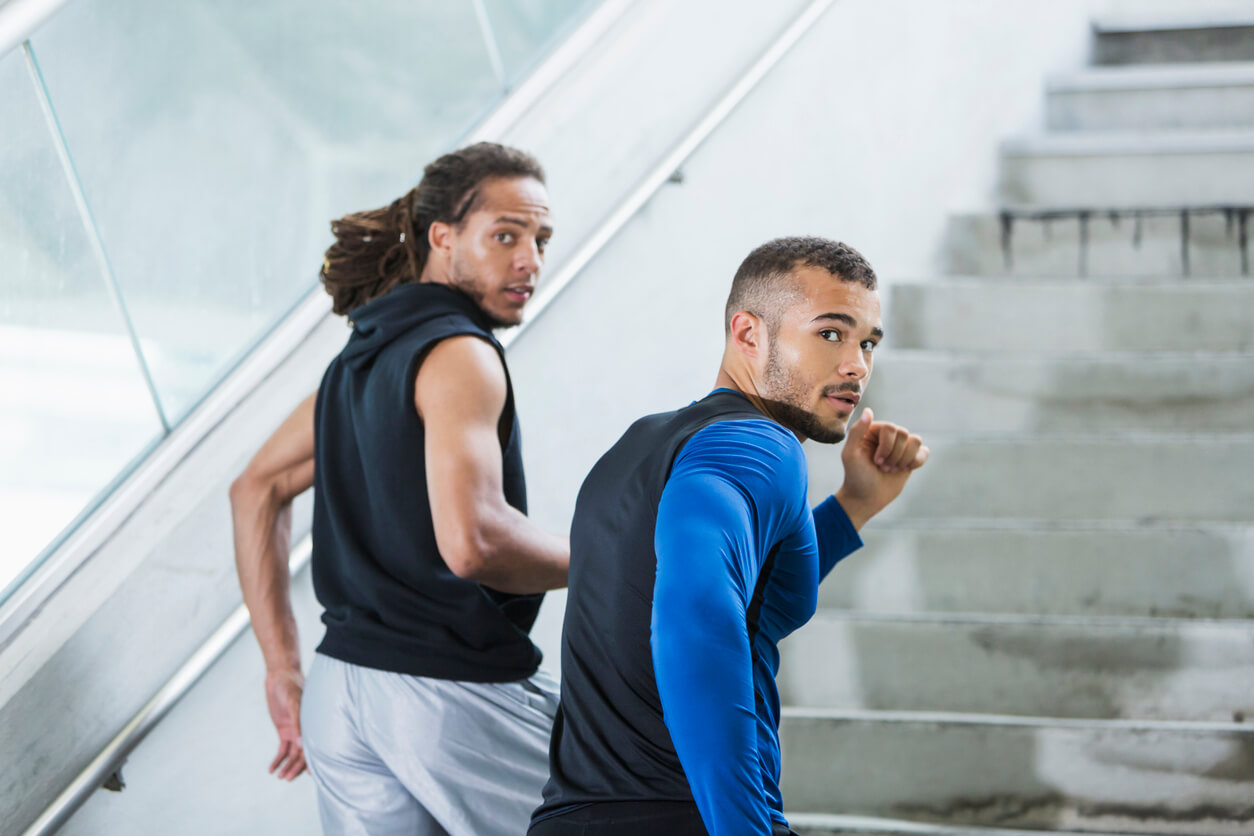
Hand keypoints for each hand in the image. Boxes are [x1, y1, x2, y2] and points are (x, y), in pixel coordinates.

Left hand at [265, 667, 306, 779]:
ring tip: (279, 777)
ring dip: (287, 765)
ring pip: (292, 754)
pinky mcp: (284, 730)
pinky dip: (278, 759)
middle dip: (296, 767)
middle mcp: (305, 728)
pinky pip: (282, 749)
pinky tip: (271, 769)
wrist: (280, 675)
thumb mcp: (293, 701)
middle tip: (287, 779)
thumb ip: (297, 721)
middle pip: (303, 753)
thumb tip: (301, 744)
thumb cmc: (290, 685)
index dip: (312, 760)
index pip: (314, 745)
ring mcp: (295, 730)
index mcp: (312, 722)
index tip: (310, 774)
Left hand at [835, 408, 928, 528]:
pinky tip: (905, 470)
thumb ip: (857, 431)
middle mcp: (888, 436)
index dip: (886, 446)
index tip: (875, 461)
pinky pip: (924, 451)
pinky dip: (916, 462)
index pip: (891, 427)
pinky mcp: (911, 458)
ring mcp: (900, 446)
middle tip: (883, 468)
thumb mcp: (850, 454)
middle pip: (904, 434)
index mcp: (873, 431)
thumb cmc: (856, 476)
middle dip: (894, 455)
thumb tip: (869, 410)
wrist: (866, 498)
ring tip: (892, 469)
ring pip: (916, 441)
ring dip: (905, 459)